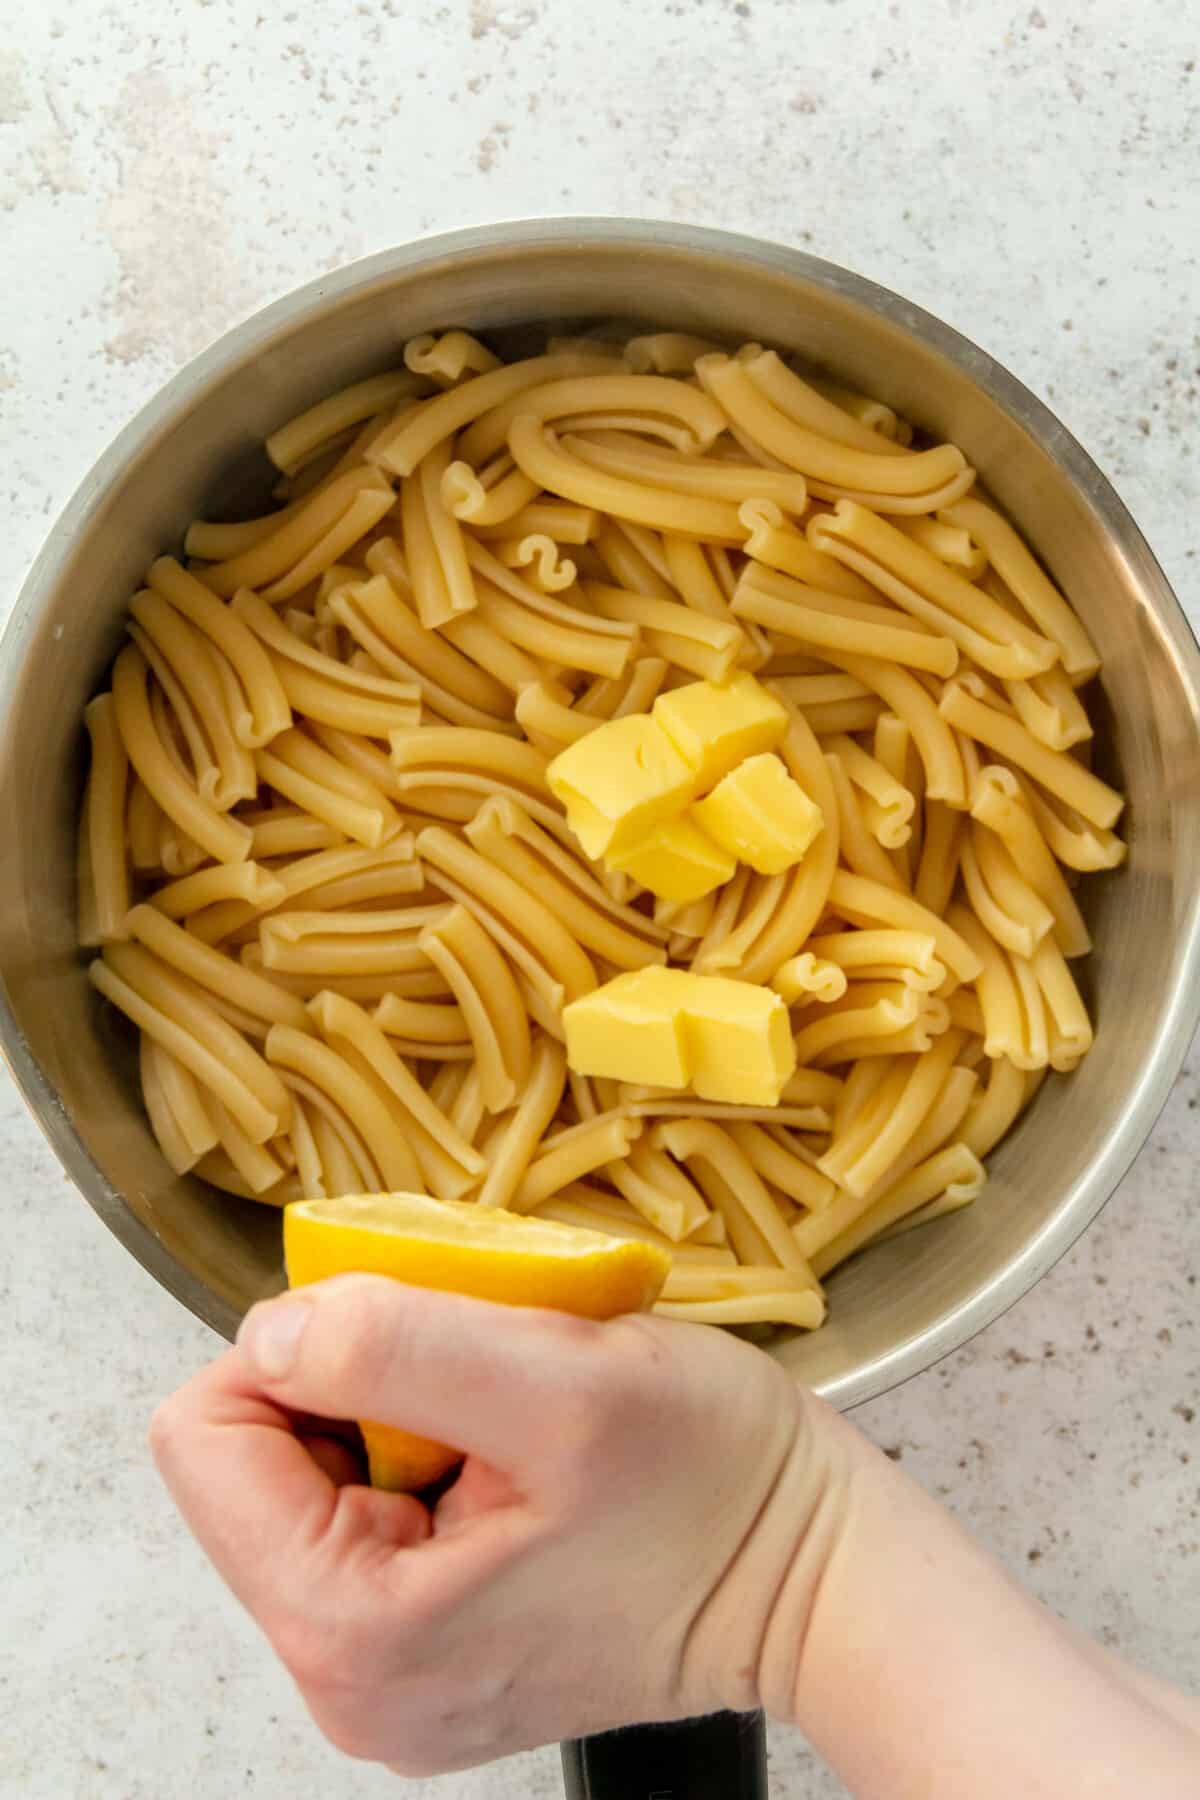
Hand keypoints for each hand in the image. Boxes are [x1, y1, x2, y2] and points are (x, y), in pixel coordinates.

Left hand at [149, 1275, 845, 1774]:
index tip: (408, 1332)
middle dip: (361, 1384)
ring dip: (403, 1410)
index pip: (203, 1440)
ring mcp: (388, 1672)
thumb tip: (271, 1329)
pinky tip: (517, 1455)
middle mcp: (350, 1680)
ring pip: (315, 1477)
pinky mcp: (429, 1647)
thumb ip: (394, 1346)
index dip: (298, 1349)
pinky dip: (433, 1449)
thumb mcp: (558, 1381)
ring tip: (511, 1418)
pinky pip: (369, 1511)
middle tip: (483, 1379)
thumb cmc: (716, 1486)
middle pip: (253, 1461)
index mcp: (352, 1630)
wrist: (816, 1574)